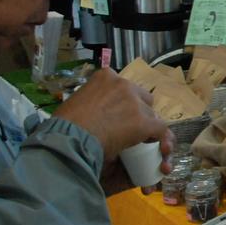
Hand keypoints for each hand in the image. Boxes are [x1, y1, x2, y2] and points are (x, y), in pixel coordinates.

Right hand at [53, 68, 172, 164]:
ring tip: (139, 142)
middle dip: (139, 113)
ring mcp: (134, 102)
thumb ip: (91, 100)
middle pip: (142, 98)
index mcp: (105, 76)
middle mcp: (123, 83)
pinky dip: (161, 139)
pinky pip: (160, 129)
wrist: (68, 139)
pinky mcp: (143, 121)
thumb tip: (95, 110)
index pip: (124, 88)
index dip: (125, 103)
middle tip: (129, 129)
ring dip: (146, 127)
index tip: (119, 116)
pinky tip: (156, 148)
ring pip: (150, 114)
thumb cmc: (64, 125)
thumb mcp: (77, 102)